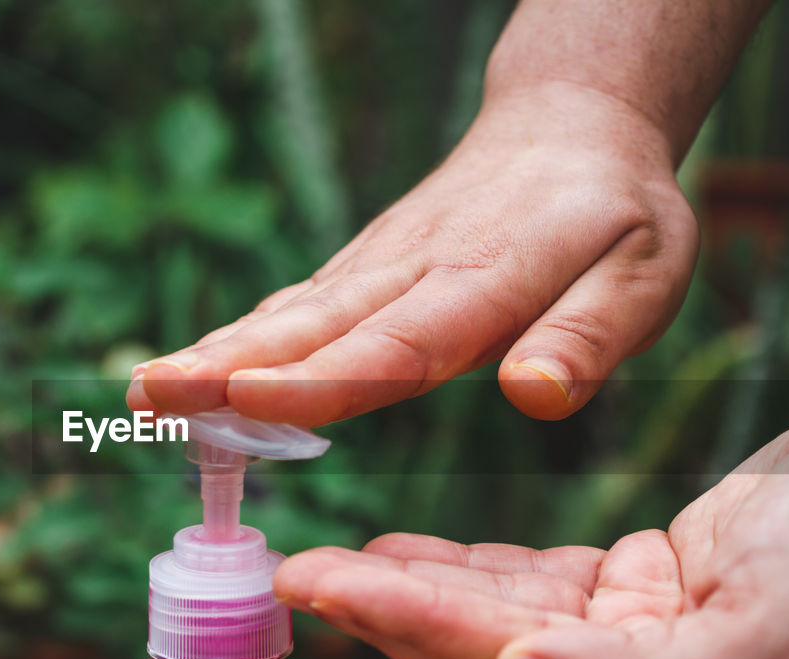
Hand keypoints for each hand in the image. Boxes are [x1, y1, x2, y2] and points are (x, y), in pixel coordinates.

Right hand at [128, 82, 698, 424]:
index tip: (244, 400)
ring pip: (291, 313)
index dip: (321, 377)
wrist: (567, 128)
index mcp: (488, 276)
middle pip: (315, 324)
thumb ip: (587, 335)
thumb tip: (532, 394)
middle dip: (227, 366)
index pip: (397, 340)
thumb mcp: (644, 272)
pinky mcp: (364, 265)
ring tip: (144, 389)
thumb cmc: (614, 213)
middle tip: (149, 396)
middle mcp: (416, 268)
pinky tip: (193, 370)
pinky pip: (297, 305)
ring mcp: (380, 263)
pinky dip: (239, 338)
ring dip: (214, 352)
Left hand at [273, 393, 788, 658]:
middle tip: (297, 569)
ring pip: (492, 611)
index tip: (322, 583)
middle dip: (383, 607)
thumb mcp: (766, 636)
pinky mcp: (632, 590)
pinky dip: (460, 563)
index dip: (404, 624)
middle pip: (480, 646)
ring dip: (408, 582)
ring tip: (328, 558)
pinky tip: (401, 549)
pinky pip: (525, 579)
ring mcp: (630, 641)